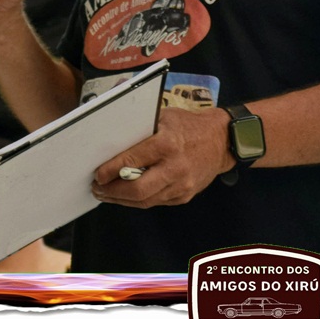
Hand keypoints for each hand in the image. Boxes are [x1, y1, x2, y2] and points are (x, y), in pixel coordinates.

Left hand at [91, 107, 234, 207]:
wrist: (222, 140)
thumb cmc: (187, 125)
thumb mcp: (163, 116)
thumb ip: (138, 126)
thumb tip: (108, 131)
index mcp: (167, 143)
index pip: (132, 160)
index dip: (110, 170)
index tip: (97, 174)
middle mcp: (175, 167)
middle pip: (137, 190)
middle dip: (113, 192)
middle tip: (98, 188)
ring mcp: (182, 185)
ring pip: (145, 201)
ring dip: (122, 200)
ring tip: (107, 194)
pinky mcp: (185, 195)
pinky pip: (156, 202)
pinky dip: (138, 200)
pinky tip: (127, 195)